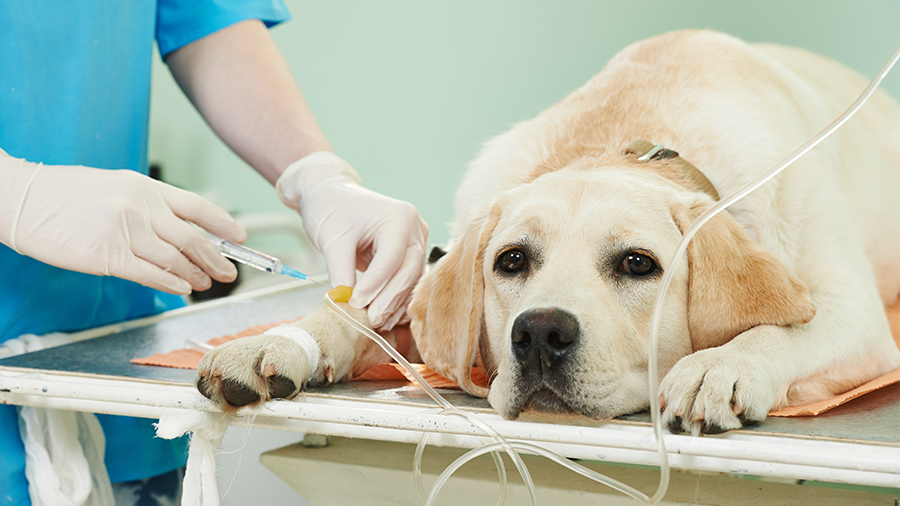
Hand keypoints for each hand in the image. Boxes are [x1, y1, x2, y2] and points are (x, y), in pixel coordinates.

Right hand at [0, 148, 245, 294]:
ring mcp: (124, 231)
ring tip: (205, 284)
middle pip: (193, 237)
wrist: (20, 199)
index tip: (240, 236)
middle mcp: (140, 207)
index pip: (197, 206)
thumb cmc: (64, 194)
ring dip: (195, 275)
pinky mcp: (107, 256)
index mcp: (144, 186)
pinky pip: (150, 274)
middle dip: (216, 258)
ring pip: (174, 259)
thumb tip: (180, 233)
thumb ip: (148, 208)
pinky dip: (171, 284)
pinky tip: (183, 289)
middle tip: (229, 272)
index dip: (223, 223)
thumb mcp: (115, 187)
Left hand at [277, 152, 427, 329]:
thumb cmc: (332, 207)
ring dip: (394, 304)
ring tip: (374, 321)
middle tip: (369, 320)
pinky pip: (407, 282)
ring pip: (412, 281)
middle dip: (388, 299)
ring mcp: (416, 242)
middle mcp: (415, 229)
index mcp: (399, 217)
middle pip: (409, 272)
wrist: (332, 194)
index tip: (356, 302)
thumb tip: (347, 302)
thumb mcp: (332, 238)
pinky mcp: (410, 255)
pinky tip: (383, 315)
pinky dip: (396, 300)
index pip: (391, 258)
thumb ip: (341, 270)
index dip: (375, 284)